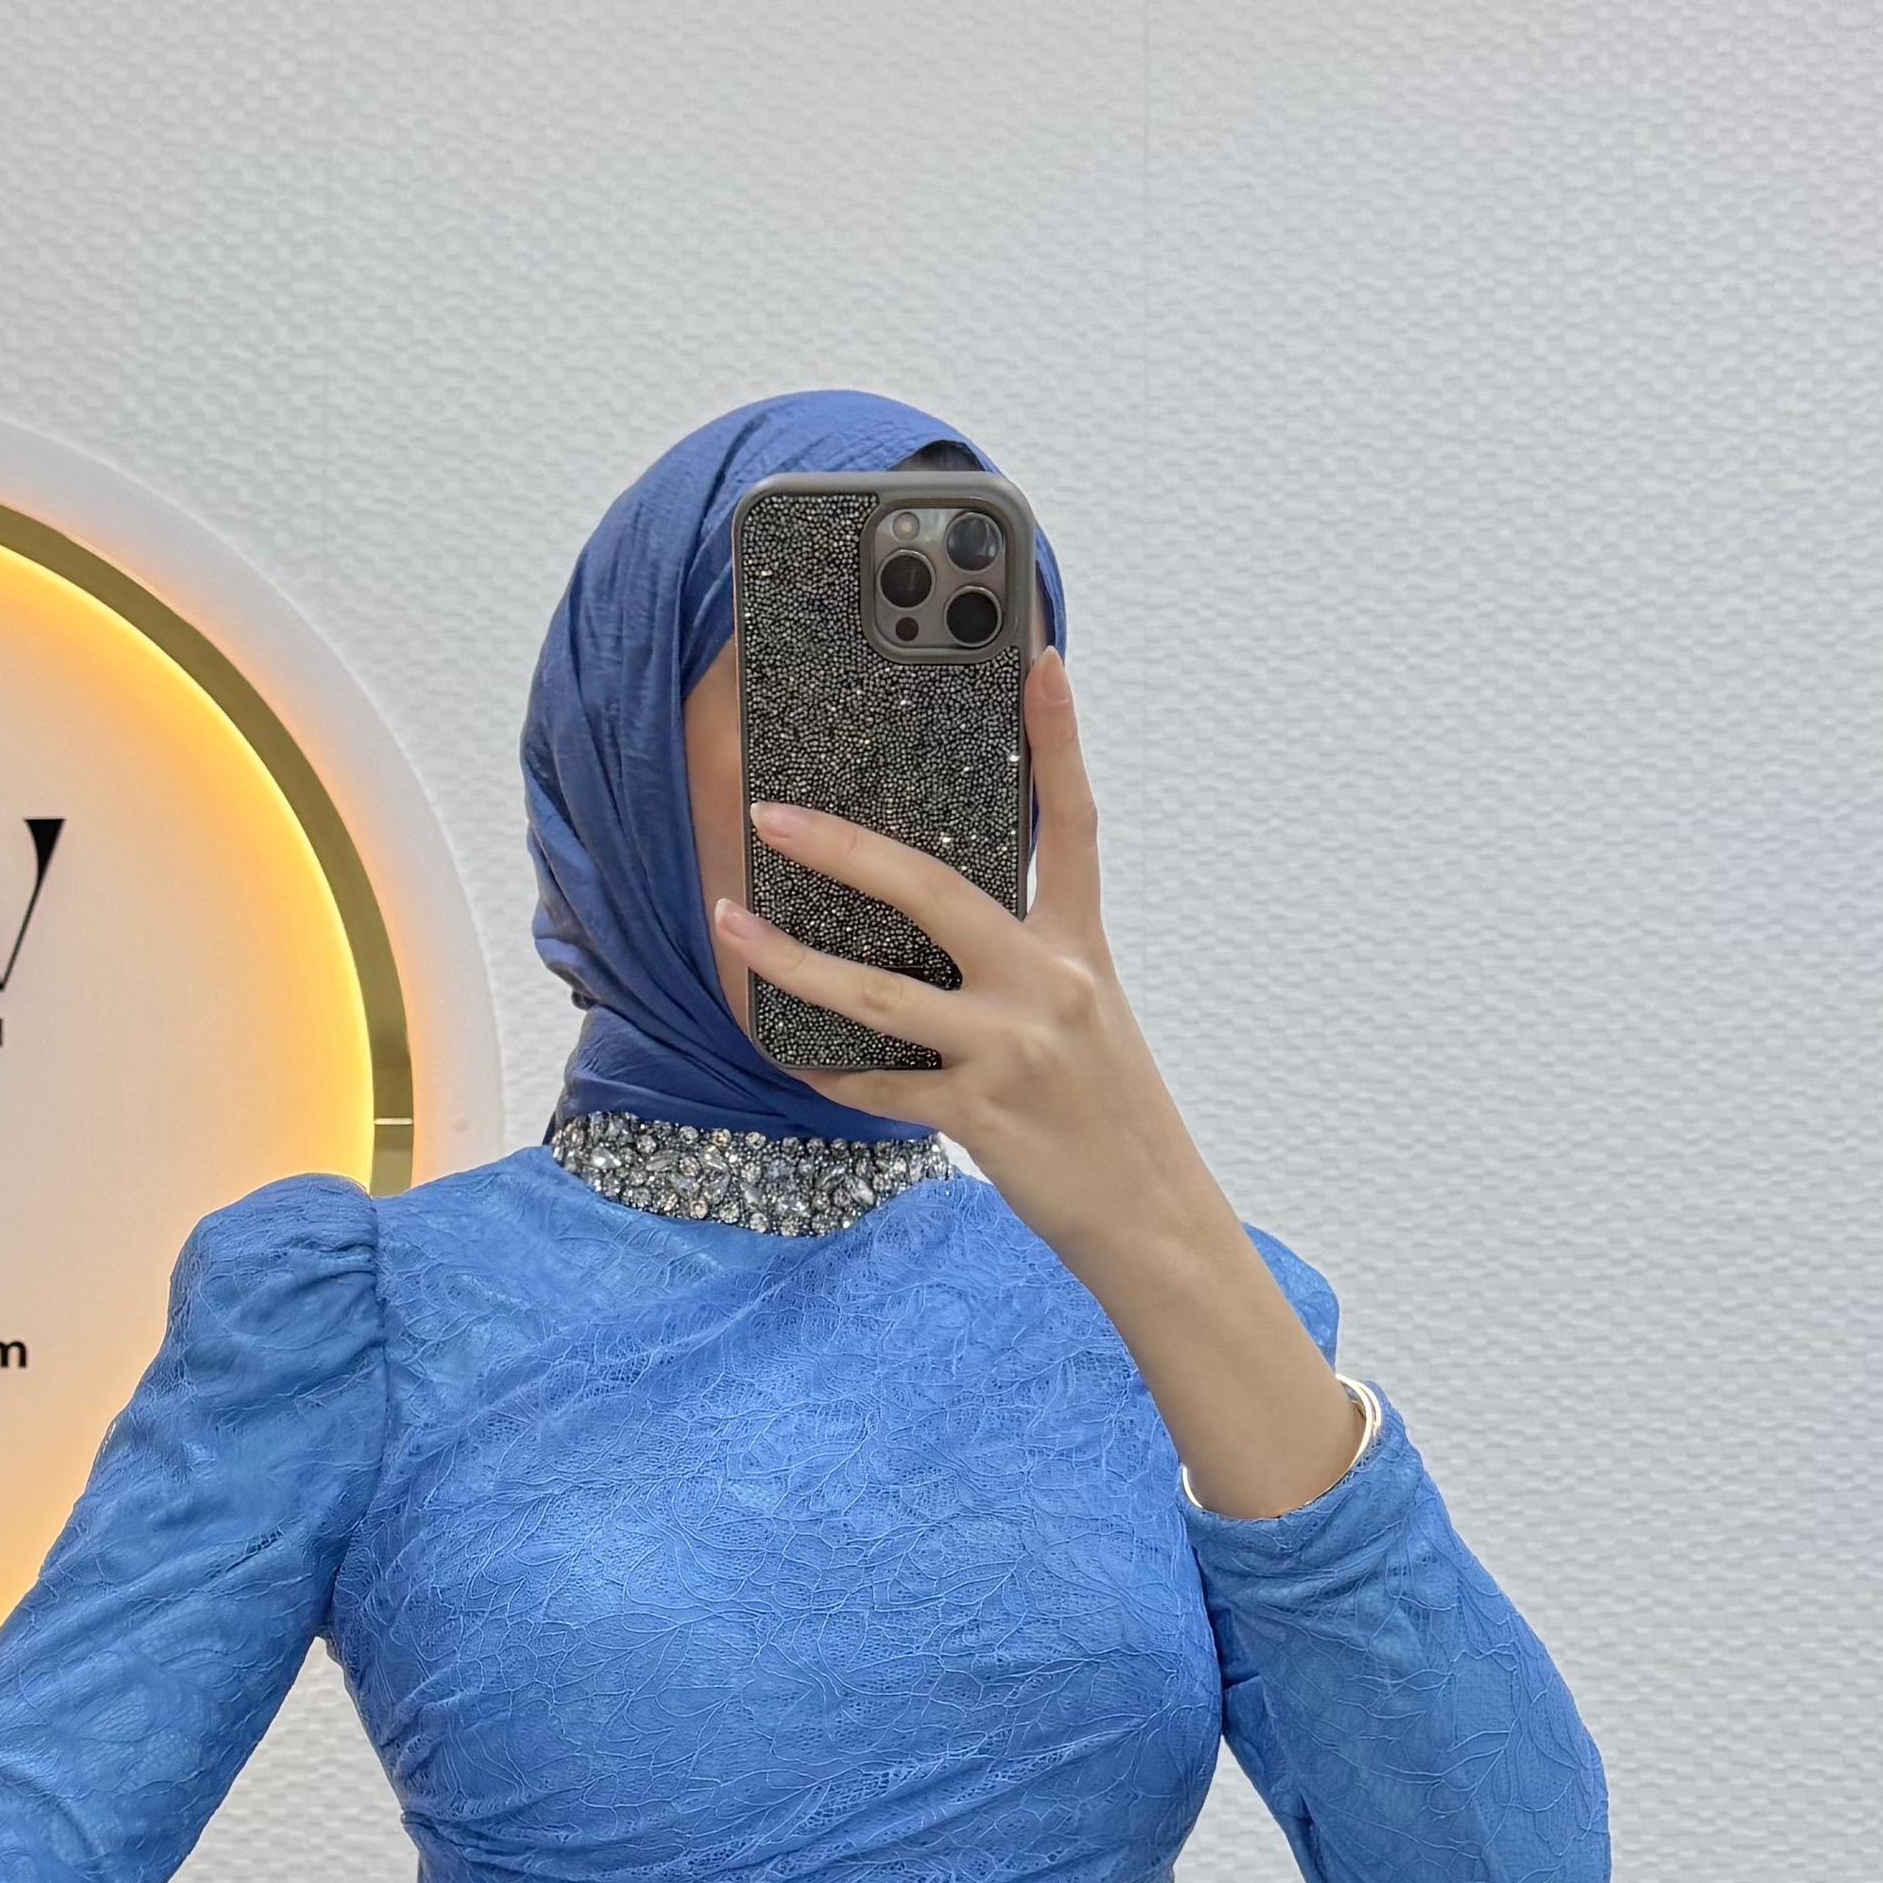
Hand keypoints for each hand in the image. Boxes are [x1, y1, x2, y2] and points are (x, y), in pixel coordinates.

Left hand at [715, 649, 1362, 1520]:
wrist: (1153, 1223)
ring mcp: (1012, 1050)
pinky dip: (823, 1066)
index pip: (1073, 824)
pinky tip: (781, 1046)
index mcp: (1081, 950)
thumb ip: (1027, 962)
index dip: (1057, 739)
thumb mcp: (1090, 1019)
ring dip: (789, 960)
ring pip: (876, 994)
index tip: (1038, 659)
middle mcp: (1050, 986)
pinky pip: (876, 1083)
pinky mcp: (980, 1116)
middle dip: (843, 847)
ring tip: (729, 923)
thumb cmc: (1110, 1116)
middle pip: (934, 890)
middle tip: (772, 812)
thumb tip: (934, 918)